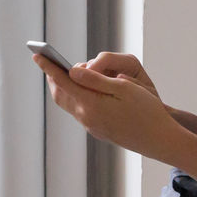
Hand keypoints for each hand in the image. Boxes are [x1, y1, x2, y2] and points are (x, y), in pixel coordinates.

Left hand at [32, 53, 182, 156]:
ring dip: (64, 88)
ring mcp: (91, 126)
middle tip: (48, 62)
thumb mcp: (123, 88)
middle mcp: (87, 117)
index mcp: (92, 104)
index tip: (37, 55)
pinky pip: (79, 111)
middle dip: (53, 77)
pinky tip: (81, 90)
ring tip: (63, 74)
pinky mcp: (98, 131)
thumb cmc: (147, 110)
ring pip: (69, 104)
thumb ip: (95, 80)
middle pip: (61, 94)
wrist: (159, 141)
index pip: (63, 81)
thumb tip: (72, 71)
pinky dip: (75, 97)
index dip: (49, 67)